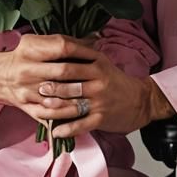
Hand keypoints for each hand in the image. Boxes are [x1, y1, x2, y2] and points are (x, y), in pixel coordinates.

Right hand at [0, 33, 106, 125]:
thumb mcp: (37, 42)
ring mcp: (26, 90)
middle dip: (84, 75)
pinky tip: (80, 111)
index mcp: (30, 49)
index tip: (97, 56)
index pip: (62, 47)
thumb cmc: (24, 57)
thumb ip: (63, 40)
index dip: (83, 51)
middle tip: (102, 80)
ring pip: (59, 95)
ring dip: (79, 97)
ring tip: (95, 96)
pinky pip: (50, 112)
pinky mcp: (27, 106)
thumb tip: (93, 39)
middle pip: (63, 71)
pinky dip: (66, 113)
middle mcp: (27, 69)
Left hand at [36, 53, 169, 139]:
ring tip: (40, 110)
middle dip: (51, 87)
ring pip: (72, 105)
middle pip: (69, 84)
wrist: (140, 101)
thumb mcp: (103, 62)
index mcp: (97, 65)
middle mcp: (98, 82)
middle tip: (36, 89)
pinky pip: (81, 124)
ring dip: (54, 109)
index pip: (71, 64)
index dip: (53, 67)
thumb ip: (84, 54)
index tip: (38, 69)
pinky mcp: (102, 118)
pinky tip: (55, 131)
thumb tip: (60, 44)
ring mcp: (100, 101)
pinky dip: (67, 129)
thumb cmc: (116, 81)